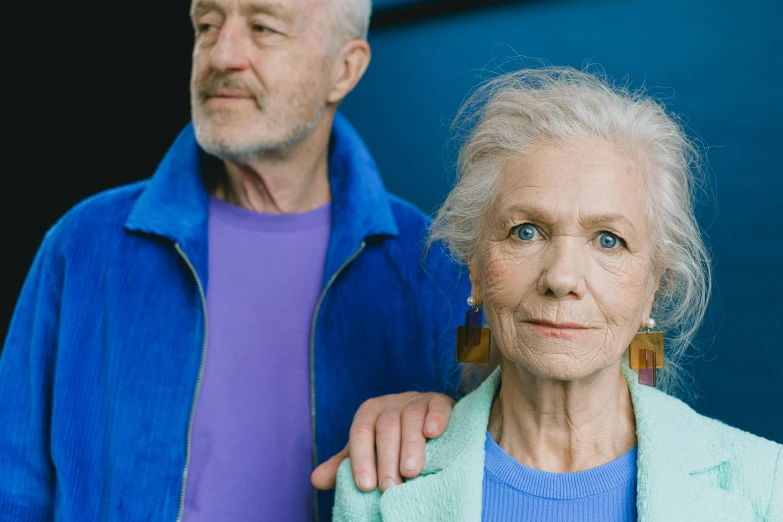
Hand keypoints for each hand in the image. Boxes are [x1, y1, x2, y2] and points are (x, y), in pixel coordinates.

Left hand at [311, 392, 454, 492]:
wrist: (426, 420)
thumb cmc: (392, 442)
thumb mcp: (368, 451)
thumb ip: (345, 464)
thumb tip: (316, 480)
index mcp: (369, 412)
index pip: (360, 432)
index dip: (361, 458)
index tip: (365, 486)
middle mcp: (391, 403)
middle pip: (386, 428)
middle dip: (387, 459)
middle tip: (390, 488)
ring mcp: (416, 400)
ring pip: (411, 418)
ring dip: (410, 445)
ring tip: (411, 472)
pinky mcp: (440, 401)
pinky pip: (437, 406)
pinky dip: (435, 418)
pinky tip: (433, 433)